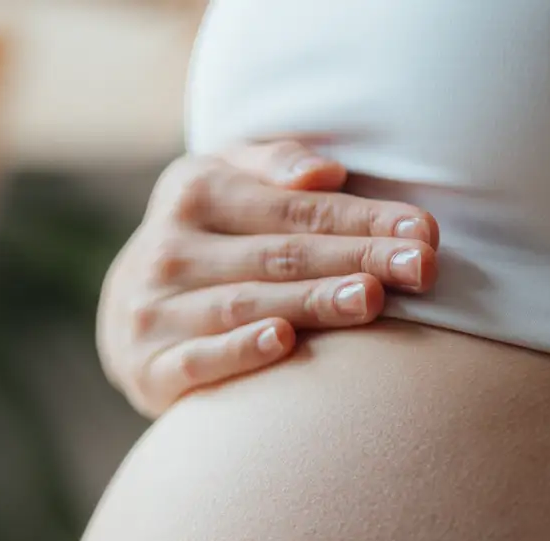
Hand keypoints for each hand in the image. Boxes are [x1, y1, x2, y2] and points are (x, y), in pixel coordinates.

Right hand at [97, 139, 440, 416]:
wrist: (127, 315)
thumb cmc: (206, 239)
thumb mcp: (227, 181)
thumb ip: (275, 164)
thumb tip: (324, 173)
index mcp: (194, 190)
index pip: (294, 207)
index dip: (361, 218)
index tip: (423, 232)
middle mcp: (169, 248)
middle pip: (280, 254)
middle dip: (355, 259)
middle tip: (419, 269)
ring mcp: (154, 310)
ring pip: (245, 303)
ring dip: (311, 302)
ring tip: (370, 298)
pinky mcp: (148, 367)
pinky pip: (198, 359)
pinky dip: (240, 350)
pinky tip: (284, 341)